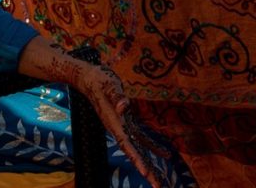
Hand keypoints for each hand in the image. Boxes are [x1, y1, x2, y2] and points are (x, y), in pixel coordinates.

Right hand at [64, 58, 167, 186]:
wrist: (90, 79)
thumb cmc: (99, 81)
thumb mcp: (109, 86)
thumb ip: (116, 97)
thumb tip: (125, 105)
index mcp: (115, 123)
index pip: (126, 144)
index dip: (136, 159)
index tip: (145, 173)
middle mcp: (119, 129)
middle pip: (134, 153)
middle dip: (146, 170)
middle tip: (158, 186)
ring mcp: (123, 127)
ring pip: (139, 150)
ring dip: (150, 164)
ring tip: (163, 180)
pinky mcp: (127, 123)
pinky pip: (142, 139)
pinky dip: (153, 146)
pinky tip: (165, 154)